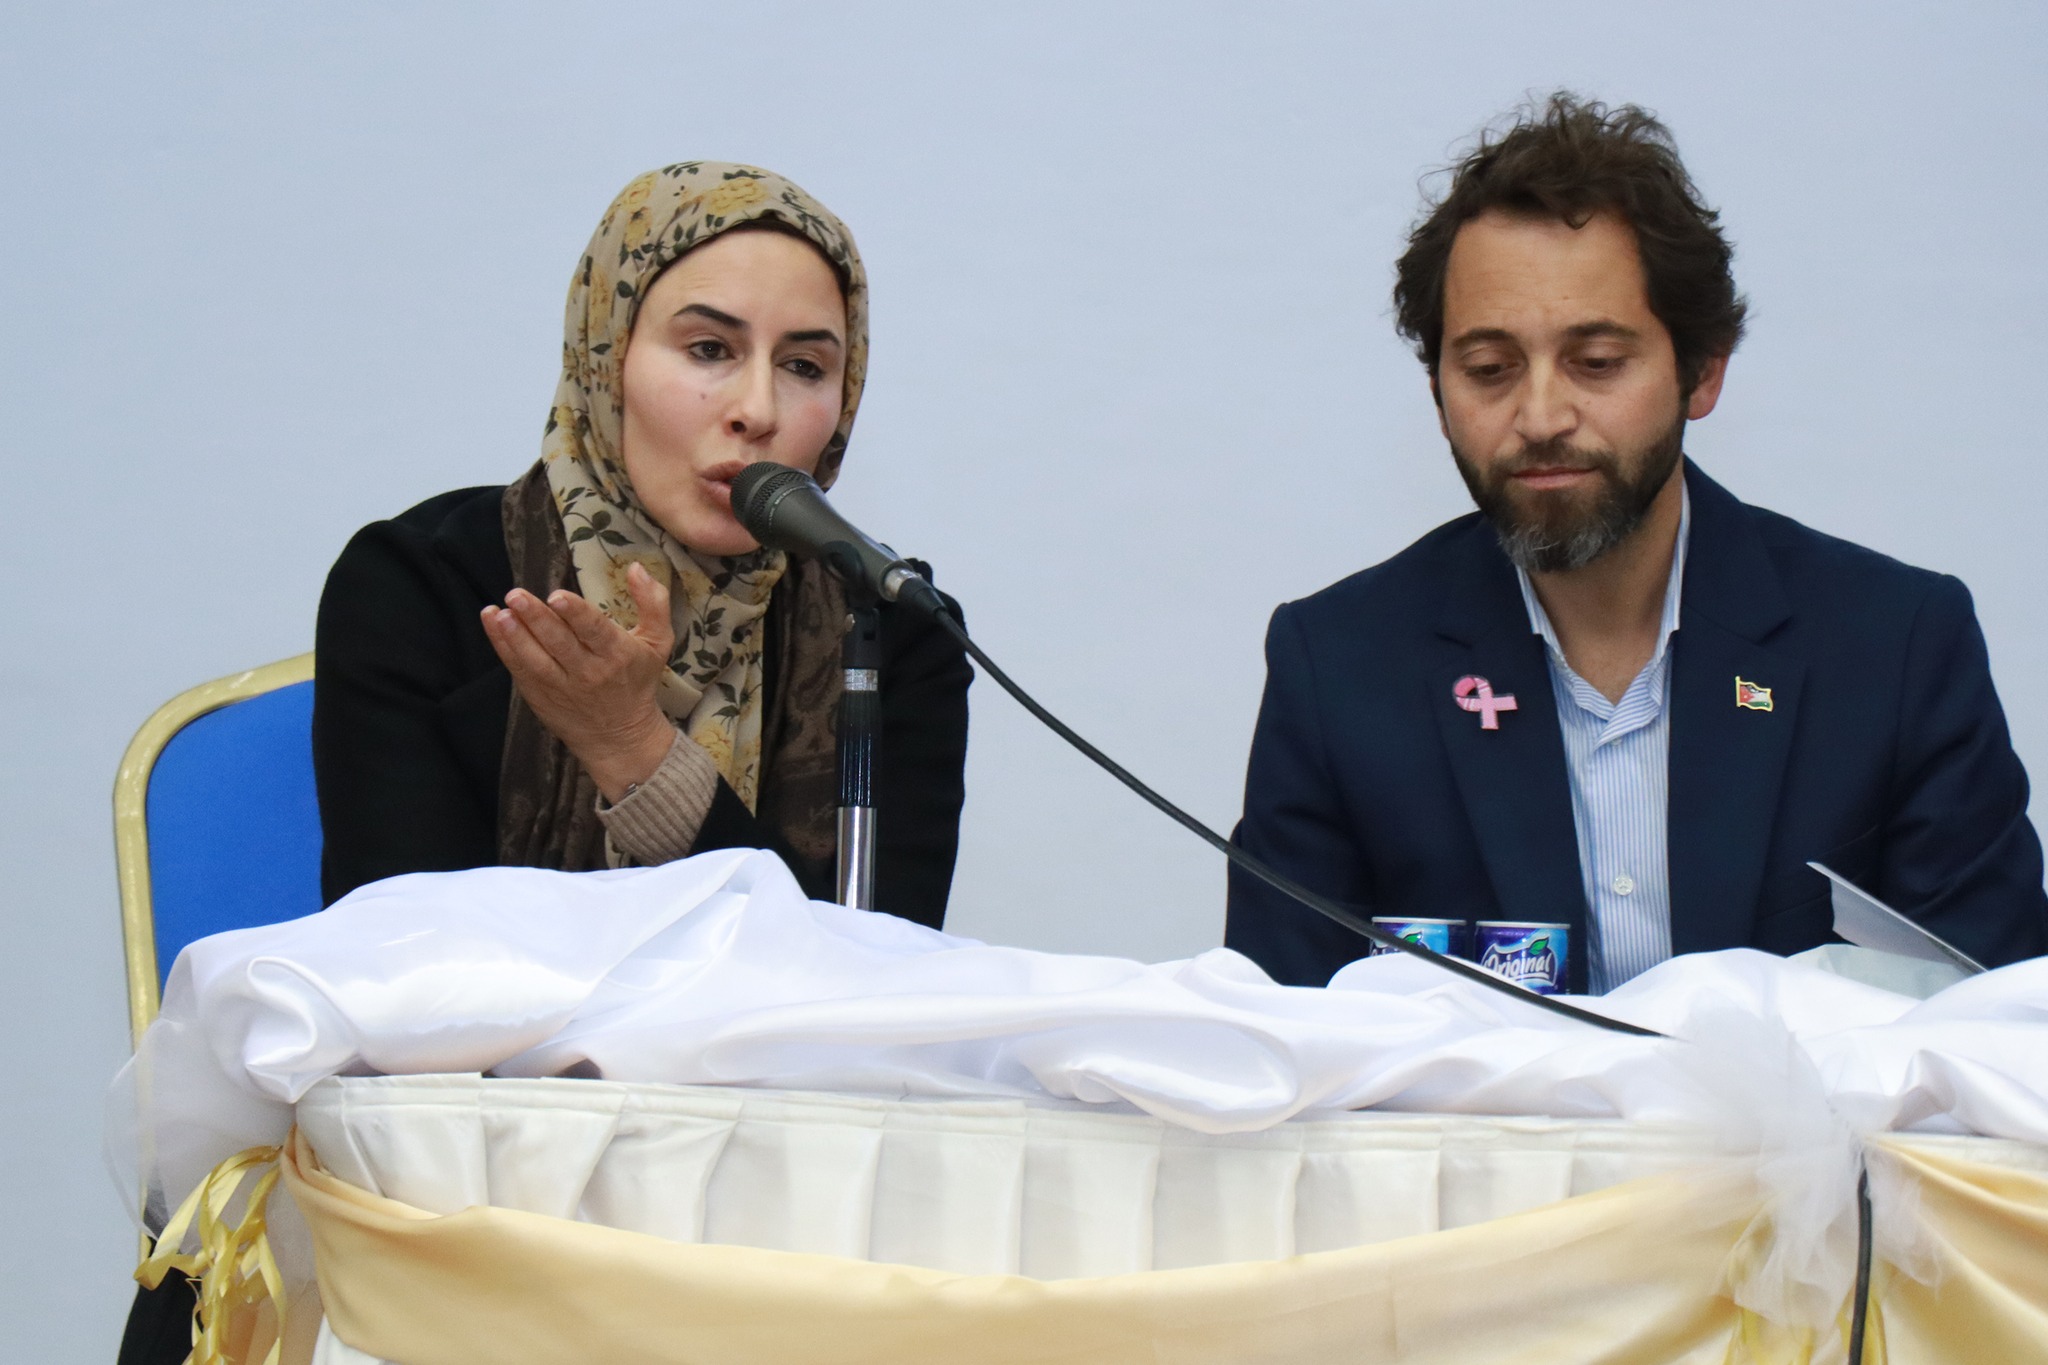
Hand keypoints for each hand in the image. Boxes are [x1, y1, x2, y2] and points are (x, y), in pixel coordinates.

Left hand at [482, 561, 678, 802]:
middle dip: (536, 618)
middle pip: (559, 642)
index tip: (557, 596)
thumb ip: (653, 603)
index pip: (594, 631)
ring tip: (500, 612)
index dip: (575, 614)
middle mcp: (589, 672)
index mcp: (618, 655)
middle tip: (516, 595)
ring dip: (515, 634)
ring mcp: (561, 686)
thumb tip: (636, 568)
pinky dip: (504, 646)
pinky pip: (519, 668)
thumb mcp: (658, 642)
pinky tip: (493, 622)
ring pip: (535, 658)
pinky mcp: (540, 695)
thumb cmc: (636, 681)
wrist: (619, 737)